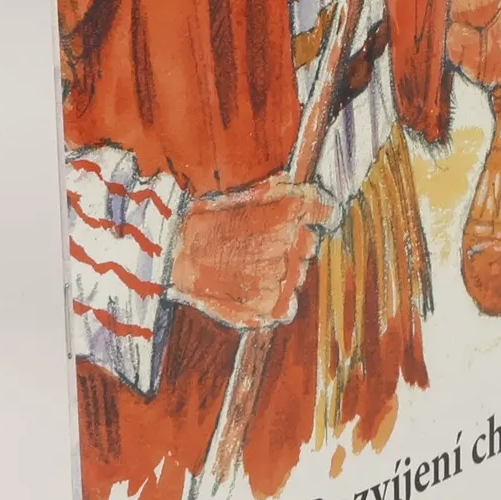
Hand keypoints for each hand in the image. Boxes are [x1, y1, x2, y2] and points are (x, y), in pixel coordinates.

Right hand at [168, 178, 336, 329]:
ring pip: (296, 274)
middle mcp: (289, 246)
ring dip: (280, 271)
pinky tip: (249, 288)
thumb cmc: (209, 220)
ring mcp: (280, 278)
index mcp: (287, 214)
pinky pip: (287, 305)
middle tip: (257, 242)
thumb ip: (286, 193)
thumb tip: (318, 198)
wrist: (174, 254)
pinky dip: (273, 299)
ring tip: (245, 265)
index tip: (312, 216)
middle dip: (292, 243)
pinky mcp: (269, 306)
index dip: (319, 214)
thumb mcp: (247, 195)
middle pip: (308, 245)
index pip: (326, 213)